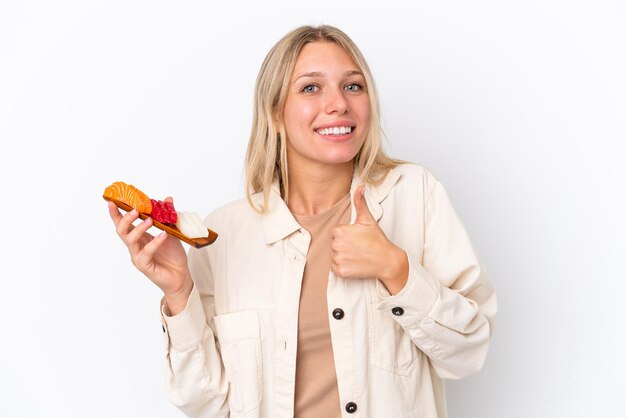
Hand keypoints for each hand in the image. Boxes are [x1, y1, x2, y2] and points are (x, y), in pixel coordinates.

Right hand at [108, 197, 192, 313]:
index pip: (124, 224)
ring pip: (130, 241)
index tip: (113, 201)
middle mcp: (135, 246)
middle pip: (121, 231)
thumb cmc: (173, 255)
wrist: (181, 275)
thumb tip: (168, 199)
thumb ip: (168, 216)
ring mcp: (138, 256)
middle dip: (124, 219)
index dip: (116, 214)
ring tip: (150, 220)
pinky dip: (155, 242)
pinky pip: (146, 252)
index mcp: (139, 237)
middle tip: (134, 210)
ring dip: (139, 228)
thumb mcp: (173, 232)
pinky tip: (163, 235)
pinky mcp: (145, 266)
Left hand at [330, 185, 408, 294]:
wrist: (387, 261)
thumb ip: (360, 203)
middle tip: (358, 247)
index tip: (357, 238)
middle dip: (343, 245)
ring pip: (333, 256)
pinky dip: (342, 267)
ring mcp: (338, 259)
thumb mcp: (368, 220)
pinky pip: (335, 268)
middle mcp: (336, 245)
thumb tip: (360, 187)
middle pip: (333, 244)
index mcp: (340, 232)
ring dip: (342, 256)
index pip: (335, 232)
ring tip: (357, 255)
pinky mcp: (340, 271)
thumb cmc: (377, 240)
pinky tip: (354, 263)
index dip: (346, 235)